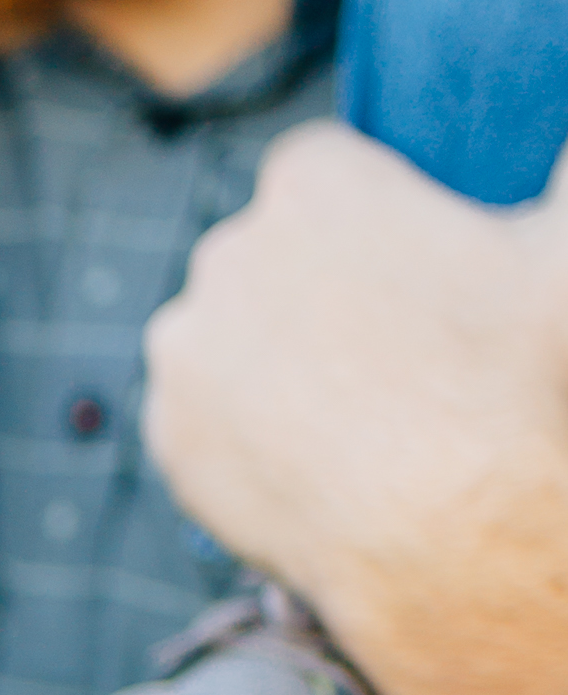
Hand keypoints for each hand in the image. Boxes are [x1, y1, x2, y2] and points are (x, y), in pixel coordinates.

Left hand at [142, 122, 567, 694]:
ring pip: (228, 336)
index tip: (408, 265)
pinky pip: (202, 417)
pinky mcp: (167, 437)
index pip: (325, 171)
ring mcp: (186, 350)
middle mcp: (225, 252)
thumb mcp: (564, 251)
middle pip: (268, 255)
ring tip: (357, 413)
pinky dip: (242, 434)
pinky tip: (311, 457)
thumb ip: (563, 171)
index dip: (371, 217)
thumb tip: (565, 153)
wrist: (464, 540)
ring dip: (272, 359)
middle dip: (315, 288)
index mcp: (313, 180)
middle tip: (391, 352)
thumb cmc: (522, 379)